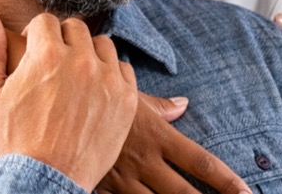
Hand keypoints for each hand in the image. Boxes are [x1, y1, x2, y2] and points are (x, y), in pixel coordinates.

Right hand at [0, 12, 138, 190]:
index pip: (45, 21)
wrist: (47, 179)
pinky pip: (122, 69)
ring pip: (102, 45)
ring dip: (88, 53)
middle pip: (75, 28)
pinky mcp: (126, 99)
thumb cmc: (14, 138)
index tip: (34, 51)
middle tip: (54, 64)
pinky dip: (109, 74)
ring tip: (75, 75)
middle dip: (62, 40)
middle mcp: (80, 61)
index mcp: (46, 54)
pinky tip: (94, 90)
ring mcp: (107, 79)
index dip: (36, 35)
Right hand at [95, 94, 249, 193]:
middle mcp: (144, 162)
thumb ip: (161, 105)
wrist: (54, 108)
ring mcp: (122, 180)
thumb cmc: (95, 97)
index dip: (226, 181)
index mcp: (157, 136)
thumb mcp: (130, 97)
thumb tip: (184, 104)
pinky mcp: (103, 188)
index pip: (200, 162)